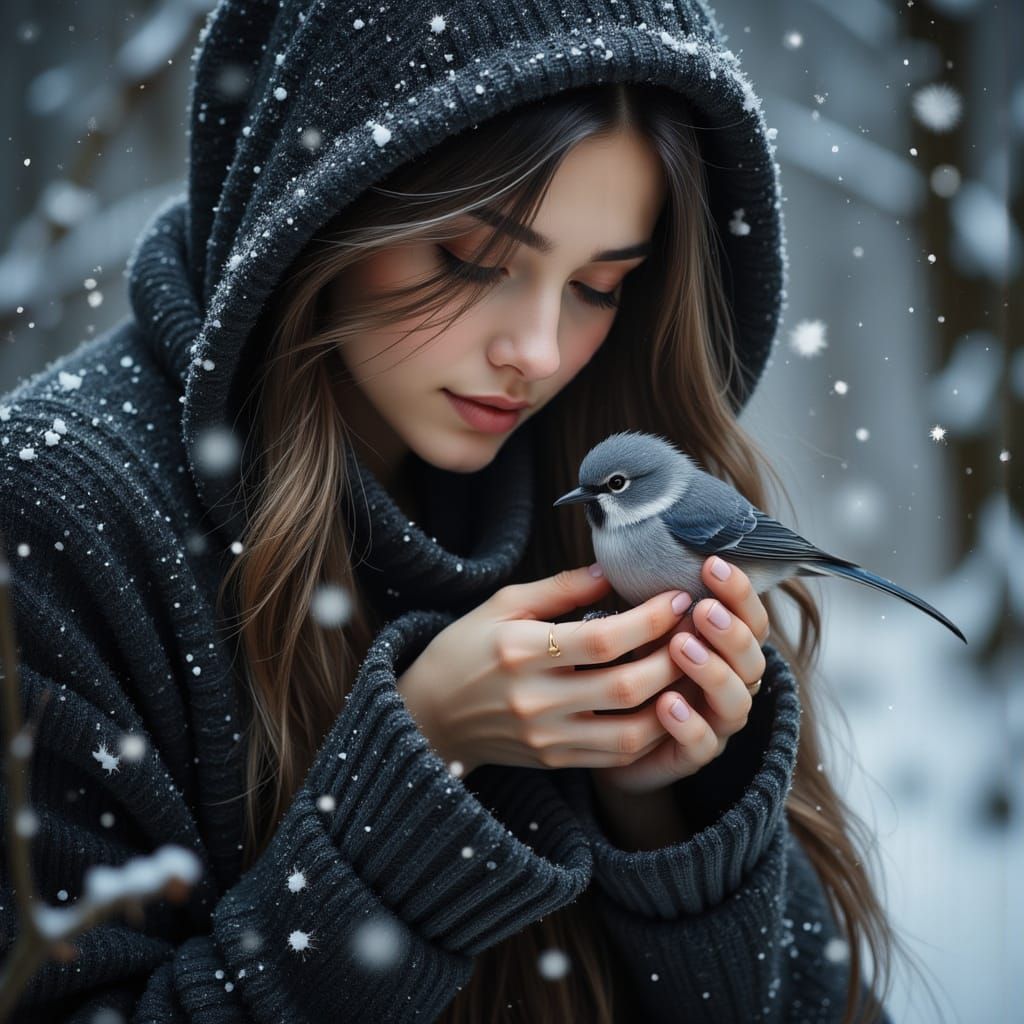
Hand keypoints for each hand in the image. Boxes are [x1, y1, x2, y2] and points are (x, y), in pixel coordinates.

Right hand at [395, 564, 698, 775]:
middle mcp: (535, 700)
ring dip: (672, 703)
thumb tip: (612, 570)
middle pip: (627, 687)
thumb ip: (560, 588)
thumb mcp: (503, 604)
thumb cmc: (465, 647)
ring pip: (632, 733)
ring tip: (691, 670)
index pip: (604, 639)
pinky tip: (667, 703)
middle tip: (699, 634)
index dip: (650, 620)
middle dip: (675, 660)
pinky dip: (652, 732)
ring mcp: (547, 738)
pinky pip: (618, 756)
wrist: (429, 715)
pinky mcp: (555, 761)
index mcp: (519, 651)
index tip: (677, 599)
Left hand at [590, 555, 769, 796]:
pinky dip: (688, 724)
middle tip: (703, 610)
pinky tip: (666, 702)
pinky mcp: (692, 757)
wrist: (601, 735)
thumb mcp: (629, 629)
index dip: (740, 593)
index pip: (750, 618)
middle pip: (754, 659)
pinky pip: (703, 745)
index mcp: (723, 647)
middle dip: (732, 632)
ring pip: (736, 702)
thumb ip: (637, 603)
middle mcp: (729, 683)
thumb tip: (622, 563)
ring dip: (713, 672)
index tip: (712, 565)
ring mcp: (714, 723)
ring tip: (682, 647)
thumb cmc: (621, 668)